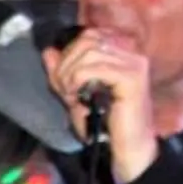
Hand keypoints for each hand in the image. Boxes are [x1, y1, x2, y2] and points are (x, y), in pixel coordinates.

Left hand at [44, 26, 158, 181]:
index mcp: (123, 51)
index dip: (69, 53)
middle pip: (87, 39)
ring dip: (70, 74)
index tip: (63, 79)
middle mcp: (133, 51)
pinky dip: (78, 80)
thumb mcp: (76, 93)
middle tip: (64, 89)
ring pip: (89, 52)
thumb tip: (48, 51)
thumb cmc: (104, 123)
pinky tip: (78, 96)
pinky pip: (93, 68)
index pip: (89, 34)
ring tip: (70, 94)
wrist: (125, 149)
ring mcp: (135, 63)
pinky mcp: (132, 77)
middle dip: (66, 63)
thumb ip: (62, 72)